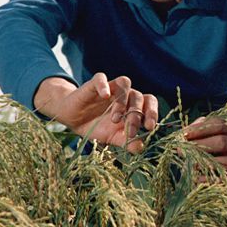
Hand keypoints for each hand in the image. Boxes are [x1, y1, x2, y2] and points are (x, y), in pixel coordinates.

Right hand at [33, 74, 158, 152]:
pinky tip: (104, 95)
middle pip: (138, 96)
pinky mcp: (94, 84)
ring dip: (122, 102)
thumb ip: (126, 142)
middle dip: (136, 115)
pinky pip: (101, 78)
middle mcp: (125, 94)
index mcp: (133, 106)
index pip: (149, 102)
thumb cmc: (97, 127)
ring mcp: (110, 87)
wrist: (73, 120)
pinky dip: (104, 85)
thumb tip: (141, 148)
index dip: (152, 113)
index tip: (149, 127)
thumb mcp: (112, 138)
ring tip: (115, 120)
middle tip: (130, 131)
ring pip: (124, 84)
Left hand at [183, 117, 226, 184]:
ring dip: (203, 163)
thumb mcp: (211, 130)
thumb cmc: (217, 140)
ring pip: (224, 162)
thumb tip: (183, 136)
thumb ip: (198, 128)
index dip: (200, 130)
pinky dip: (208, 179)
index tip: (184, 135)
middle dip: (199, 146)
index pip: (218, 125)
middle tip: (181, 149)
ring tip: (189, 163)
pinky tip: (196, 178)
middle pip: (221, 142)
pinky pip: (223, 180)